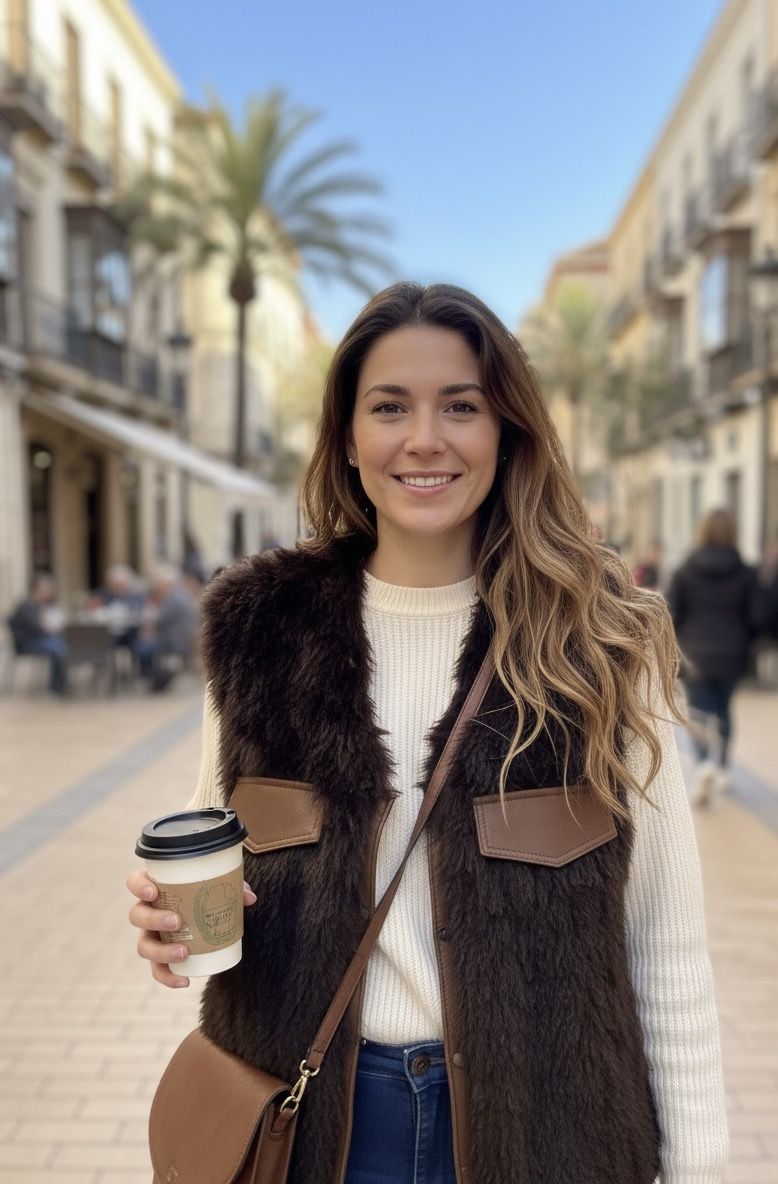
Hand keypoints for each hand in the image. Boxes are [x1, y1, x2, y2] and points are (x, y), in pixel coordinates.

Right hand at [127, 867, 256, 988]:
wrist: (207, 916)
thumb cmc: (207, 894)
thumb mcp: (220, 888)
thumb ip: (234, 887)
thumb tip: (249, 897)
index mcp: (156, 887)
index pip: (135, 882)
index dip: (139, 886)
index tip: (153, 892)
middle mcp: (147, 911)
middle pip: (137, 915)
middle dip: (153, 919)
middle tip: (177, 921)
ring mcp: (151, 935)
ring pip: (142, 946)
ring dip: (161, 951)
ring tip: (183, 953)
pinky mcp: (159, 957)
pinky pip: (157, 970)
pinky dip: (168, 977)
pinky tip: (184, 981)